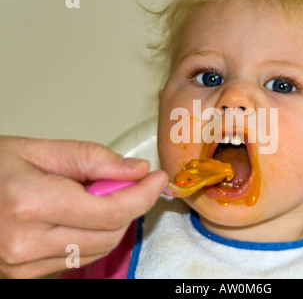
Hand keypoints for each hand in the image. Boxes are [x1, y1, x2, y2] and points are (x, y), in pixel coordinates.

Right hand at [0, 136, 167, 277]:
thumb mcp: (38, 150)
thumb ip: (92, 158)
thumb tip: (135, 170)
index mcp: (30, 203)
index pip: (110, 211)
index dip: (143, 194)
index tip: (157, 178)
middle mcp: (26, 243)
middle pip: (110, 233)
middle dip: (130, 205)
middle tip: (126, 180)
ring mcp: (24, 265)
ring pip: (99, 248)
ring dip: (112, 221)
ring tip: (93, 194)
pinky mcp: (25, 275)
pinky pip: (80, 257)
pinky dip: (93, 235)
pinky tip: (80, 214)